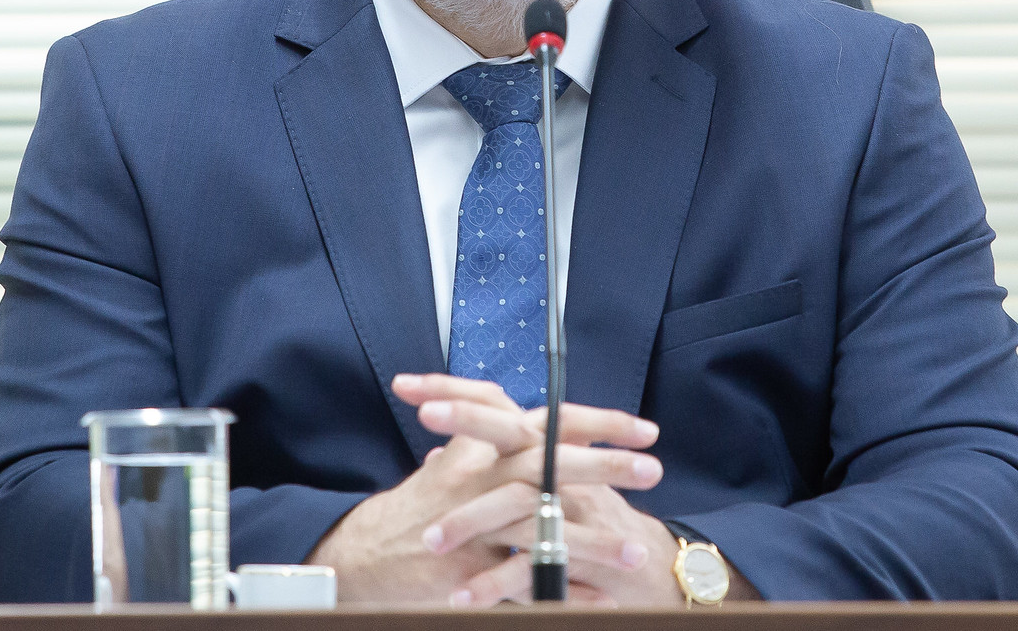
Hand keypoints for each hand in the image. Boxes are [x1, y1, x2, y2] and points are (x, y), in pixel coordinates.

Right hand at [308, 375, 661, 605]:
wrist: (364, 555)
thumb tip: (502, 416)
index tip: (645, 430)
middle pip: (549, 462)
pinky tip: (600, 599)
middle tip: (653, 468)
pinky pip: (522, 581)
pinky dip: (562, 592)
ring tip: (636, 552)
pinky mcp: (467, 569)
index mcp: (483, 447)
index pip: (549, 423)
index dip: (599, 423)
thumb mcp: (451, 465)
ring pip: (540, 524)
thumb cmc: (414, 509)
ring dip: (592, 540)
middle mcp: (480, 477)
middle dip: (605, 464)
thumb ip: (481, 441)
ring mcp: (473, 524)